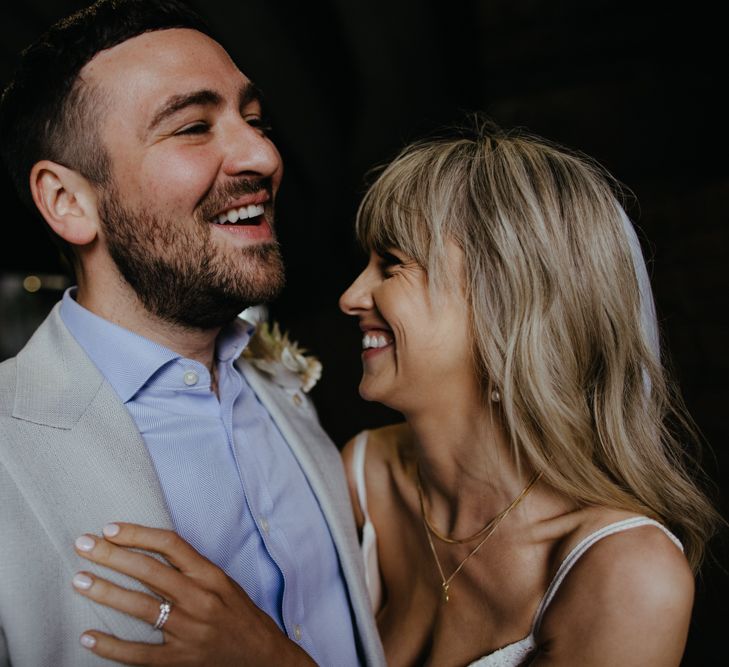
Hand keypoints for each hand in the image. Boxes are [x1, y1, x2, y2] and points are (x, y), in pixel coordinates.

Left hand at [72, 523, 315, 665]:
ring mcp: (190, 630)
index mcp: (210, 575)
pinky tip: (88, 637)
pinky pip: (140, 653)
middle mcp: (200, 598)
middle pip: (150, 571)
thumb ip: (190, 568)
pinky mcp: (180, 660)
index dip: (138, 534)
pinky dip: (112, 646)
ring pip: (142, 607)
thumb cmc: (238, 614)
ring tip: (80, 580)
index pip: (170, 545)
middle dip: (112, 555)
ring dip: (107, 592)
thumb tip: (149, 551)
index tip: (110, 528)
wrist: (262, 656)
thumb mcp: (221, 582)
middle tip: (84, 544)